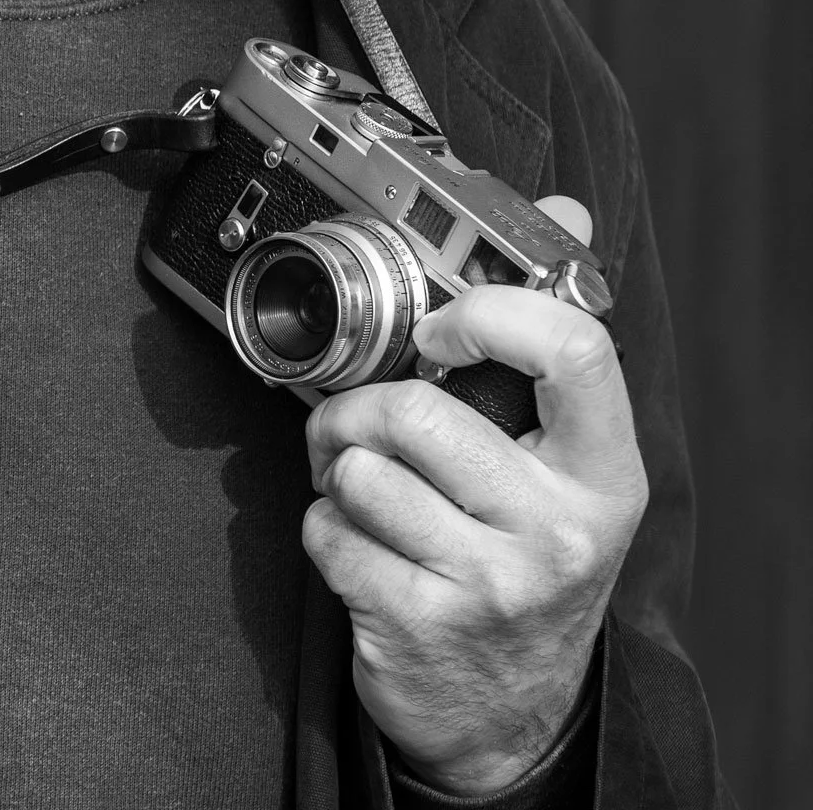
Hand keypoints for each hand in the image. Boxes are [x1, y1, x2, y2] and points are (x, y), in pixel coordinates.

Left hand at [300, 198, 648, 795]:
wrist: (506, 714)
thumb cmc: (524, 557)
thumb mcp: (563, 460)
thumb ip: (547, 340)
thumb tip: (565, 212)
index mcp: (603, 472)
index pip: (572, 350)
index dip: (490, 314)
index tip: (440, 329)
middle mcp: (559, 529)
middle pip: (418, 412)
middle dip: (360, 411)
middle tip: (361, 427)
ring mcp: (492, 582)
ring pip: (360, 469)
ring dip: (337, 472)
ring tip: (364, 493)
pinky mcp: (421, 624)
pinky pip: (328, 532)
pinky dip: (323, 530)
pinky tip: (361, 550)